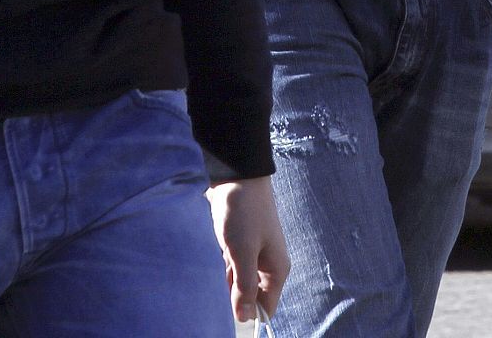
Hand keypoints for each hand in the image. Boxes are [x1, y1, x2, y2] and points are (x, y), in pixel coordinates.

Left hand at [207, 175, 289, 322]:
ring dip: (225, 278)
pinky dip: (221, 265)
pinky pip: (230, 266)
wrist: (236, 174)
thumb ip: (245, 286)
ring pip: (237, 281)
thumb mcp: (243, 252)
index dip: (249, 312)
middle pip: (250, 295)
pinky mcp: (238, 243)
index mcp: (276, 269)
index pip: (266, 307)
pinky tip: (215, 256)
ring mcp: (252, 253)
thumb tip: (245, 318)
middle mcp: (267, 264)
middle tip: (220, 279)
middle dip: (233, 294)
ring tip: (219, 261)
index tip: (229, 308)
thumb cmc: (243, 212)